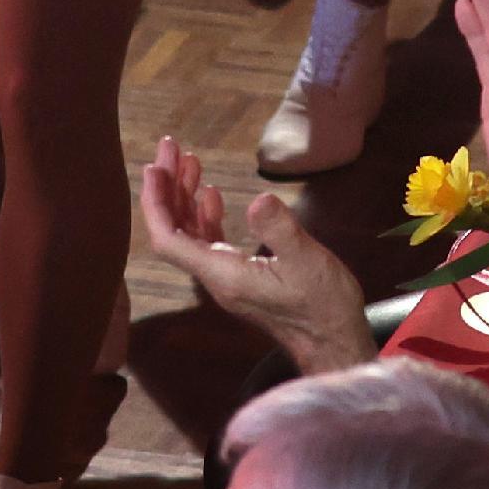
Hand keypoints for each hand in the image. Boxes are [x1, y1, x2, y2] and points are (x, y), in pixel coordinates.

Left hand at [137, 134, 371, 371]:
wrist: (333, 341)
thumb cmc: (322, 304)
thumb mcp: (307, 261)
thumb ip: (280, 229)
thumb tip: (258, 198)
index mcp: (223, 274)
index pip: (169, 239)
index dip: (155, 203)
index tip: (154, 167)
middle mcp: (216, 277)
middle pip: (174, 231)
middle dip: (167, 188)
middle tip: (170, 146)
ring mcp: (226, 277)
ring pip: (190, 234)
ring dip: (184, 196)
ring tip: (188, 159)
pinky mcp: (240, 276)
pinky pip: (209, 241)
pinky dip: (204, 213)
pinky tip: (209, 192)